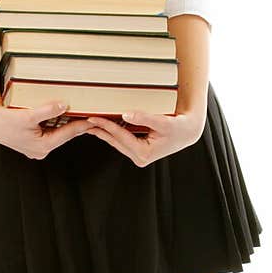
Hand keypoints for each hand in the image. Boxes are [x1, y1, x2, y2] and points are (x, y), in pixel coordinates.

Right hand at [0, 99, 93, 158]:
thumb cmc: (5, 120)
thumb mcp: (27, 115)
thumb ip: (47, 111)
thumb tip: (64, 105)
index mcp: (43, 146)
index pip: (69, 134)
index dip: (83, 125)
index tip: (95, 119)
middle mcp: (41, 150)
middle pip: (64, 135)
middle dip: (78, 126)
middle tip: (94, 117)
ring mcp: (36, 148)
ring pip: (57, 134)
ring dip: (68, 125)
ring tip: (82, 116)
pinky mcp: (31, 143)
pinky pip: (49, 133)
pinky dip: (57, 125)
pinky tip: (63, 117)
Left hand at [84, 108, 205, 165]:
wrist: (187, 132)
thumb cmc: (178, 128)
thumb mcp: (163, 122)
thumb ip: (144, 118)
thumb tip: (126, 115)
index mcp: (144, 154)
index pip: (121, 136)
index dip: (106, 125)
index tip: (93, 117)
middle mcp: (140, 157)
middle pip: (115, 141)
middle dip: (99, 130)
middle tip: (84, 120)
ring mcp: (138, 155)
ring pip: (116, 142)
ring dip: (103, 132)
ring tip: (89, 123)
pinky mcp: (138, 150)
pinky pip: (121, 140)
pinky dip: (112, 132)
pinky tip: (103, 126)